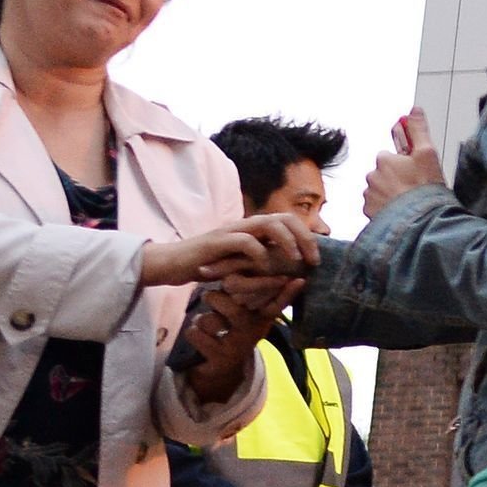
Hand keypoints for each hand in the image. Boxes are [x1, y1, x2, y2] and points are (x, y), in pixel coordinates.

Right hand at [141, 213, 317, 286]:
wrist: (171, 264)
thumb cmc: (207, 266)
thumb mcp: (240, 264)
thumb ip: (261, 260)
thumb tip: (288, 268)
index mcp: (252, 229)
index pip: (287, 221)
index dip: (306, 236)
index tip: (315, 259)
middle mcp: (244, 225)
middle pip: (283, 218)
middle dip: (304, 237)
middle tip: (312, 260)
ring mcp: (230, 231)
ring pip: (267, 223)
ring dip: (286, 240)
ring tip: (294, 260)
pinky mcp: (217, 242)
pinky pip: (245, 241)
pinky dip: (259, 253)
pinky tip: (264, 267)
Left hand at [366, 108, 444, 218]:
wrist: (419, 222)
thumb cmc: (424, 189)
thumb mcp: (427, 154)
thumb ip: (418, 130)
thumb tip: (414, 110)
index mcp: (385, 159)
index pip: (392, 156)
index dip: (405, 164)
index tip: (413, 173)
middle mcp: (373, 176)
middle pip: (384, 174)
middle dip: (396, 180)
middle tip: (414, 189)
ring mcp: (369, 195)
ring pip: (379, 191)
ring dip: (390, 195)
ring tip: (408, 203)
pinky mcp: (369, 213)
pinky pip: (375, 207)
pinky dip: (385, 209)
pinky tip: (399, 212)